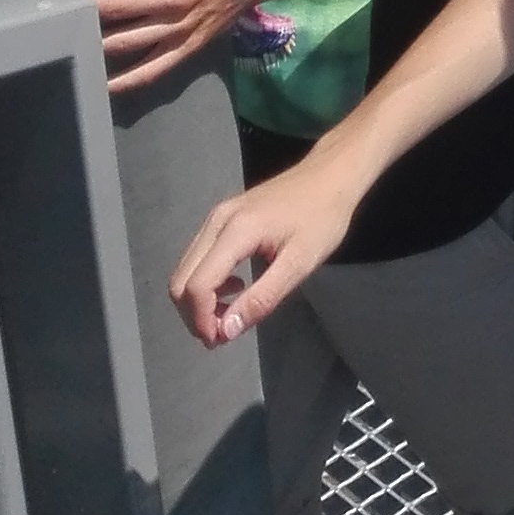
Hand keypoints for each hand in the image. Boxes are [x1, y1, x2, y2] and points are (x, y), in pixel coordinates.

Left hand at [53, 0, 283, 90]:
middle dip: (82, 5)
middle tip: (45, 7)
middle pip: (120, 5)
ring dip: (96, 42)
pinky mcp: (190, 43)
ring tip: (61, 42)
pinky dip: (127, 79)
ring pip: (132, 40)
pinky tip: (98, 83)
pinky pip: (155, 67)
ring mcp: (183, 24)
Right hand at [168, 161, 359, 347]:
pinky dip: (206, 282)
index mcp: (236, 231)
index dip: (201, 320)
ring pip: (186, 269)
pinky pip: (198, 257)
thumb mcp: (300, 263)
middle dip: (195, 314)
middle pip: (181, 280)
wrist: (332, 173)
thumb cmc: (323, 217)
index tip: (221, 341)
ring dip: (199, 300)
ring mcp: (217, 216)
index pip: (197, 285)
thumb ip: (262, 298)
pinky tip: (235, 289)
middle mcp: (217, 221)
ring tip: (229, 317)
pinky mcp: (222, 216)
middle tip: (223, 334)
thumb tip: (226, 331)